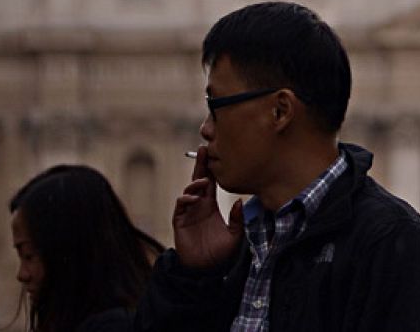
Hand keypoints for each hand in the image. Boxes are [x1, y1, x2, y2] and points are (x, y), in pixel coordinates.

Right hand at [172, 145, 243, 268]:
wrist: (206, 270)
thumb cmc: (221, 253)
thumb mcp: (235, 235)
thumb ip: (238, 218)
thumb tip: (240, 201)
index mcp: (211, 205)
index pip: (211, 182)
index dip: (213, 168)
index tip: (216, 152)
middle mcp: (199, 206)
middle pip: (198, 180)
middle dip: (201, 164)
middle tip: (205, 148)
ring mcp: (188, 213)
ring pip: (188, 191)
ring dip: (195, 184)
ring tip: (204, 181)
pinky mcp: (179, 222)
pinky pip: (180, 206)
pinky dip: (186, 199)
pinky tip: (194, 198)